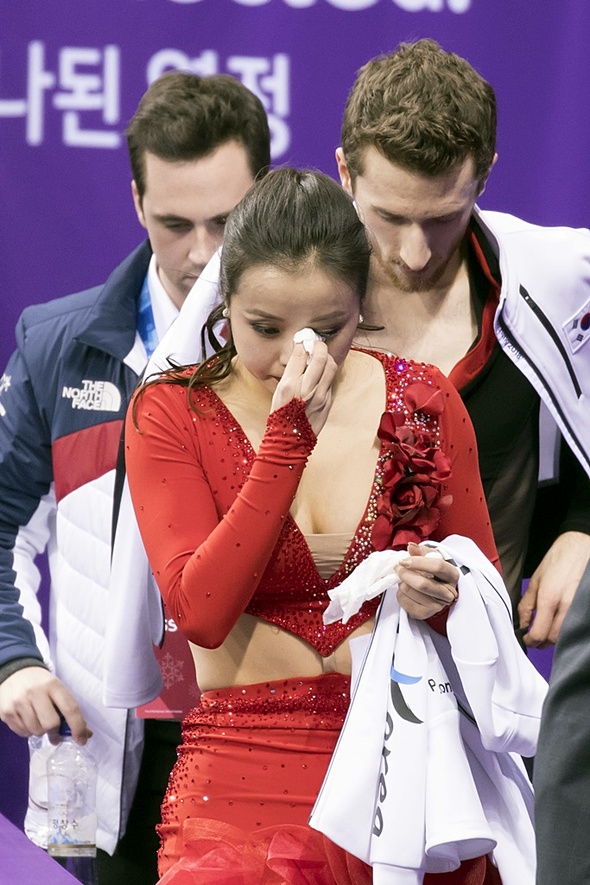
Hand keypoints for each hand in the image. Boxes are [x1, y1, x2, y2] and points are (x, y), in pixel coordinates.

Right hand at [0, 666, 91, 744]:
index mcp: (53, 684)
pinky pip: (22, 733)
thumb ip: (68, 708)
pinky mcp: (6, 712)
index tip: (82, 739)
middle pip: (50, 724)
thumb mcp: (57, 688)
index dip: (78, 727)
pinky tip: (28, 720)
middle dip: (55, 733)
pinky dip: (28, 731)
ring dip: (41, 732)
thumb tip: (85, 733)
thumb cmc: (41, 683)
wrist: (14, 671)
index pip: (69, 708)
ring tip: (39, 722)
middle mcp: (35, 692)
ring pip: (35, 731)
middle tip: (56, 734)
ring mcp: (18, 702)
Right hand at [271, 340, 337, 435]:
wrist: (289, 441)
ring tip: (321, 356)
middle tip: (316, 343)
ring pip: (331, 367)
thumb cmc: (280, 416)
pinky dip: (327, 374)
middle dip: (319, 346)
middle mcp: (307, 389)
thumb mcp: (277, 392)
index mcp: (290, 385)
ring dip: (327, 358)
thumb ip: (290, 374)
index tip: (303, 340)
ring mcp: (320, 397)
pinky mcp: (328, 403)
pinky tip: (321, 374)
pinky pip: (331, 382)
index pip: (300, 355)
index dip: (303, 343)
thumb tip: (300, 354)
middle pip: (320, 357)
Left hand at [395, 542, 459, 619]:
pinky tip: (405, 590)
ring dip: (402, 583)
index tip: (403, 560)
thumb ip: (421, 551)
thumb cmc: (432, 571)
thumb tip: (411, 547)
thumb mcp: (430, 558)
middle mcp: (448, 593)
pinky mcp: (424, 614)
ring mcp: (437, 606)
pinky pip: (405, 602)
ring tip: (403, 579)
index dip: (418, 562)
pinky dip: (400, 593)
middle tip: (397, 568)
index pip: (437, 567)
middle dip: (405, 574)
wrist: (433, 590)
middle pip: (423, 584)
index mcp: (452, 575)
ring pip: (411, 592)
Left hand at [518, 531, 589, 647]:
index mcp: (550, 598)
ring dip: (554, 637)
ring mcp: (580, 607)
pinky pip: (577, 625)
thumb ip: (527, 604)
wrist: (580, 546)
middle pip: (554, 638)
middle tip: (534, 639)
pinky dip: (567, 629)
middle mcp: (567, 606)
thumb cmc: (558, 559)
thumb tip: (523, 623)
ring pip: (566, 634)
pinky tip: (560, 624)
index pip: (540, 633)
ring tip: (546, 631)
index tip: (526, 639)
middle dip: (542, 642)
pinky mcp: (587, 607)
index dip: (531, 641)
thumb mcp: (536, 580)